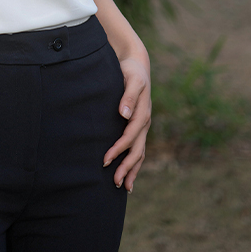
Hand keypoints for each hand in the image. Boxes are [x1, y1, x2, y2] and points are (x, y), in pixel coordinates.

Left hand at [103, 56, 150, 192]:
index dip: (118, 149)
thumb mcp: (131, 79)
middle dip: (127, 168)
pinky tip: (128, 174)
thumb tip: (125, 114)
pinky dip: (134, 163)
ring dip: (132, 170)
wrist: (137, 64)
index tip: (105, 160)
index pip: (130, 136)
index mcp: (143, 113)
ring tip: (124, 187)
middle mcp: (145, 122)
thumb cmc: (131, 71)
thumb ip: (129, 95)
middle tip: (115, 183)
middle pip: (137, 150)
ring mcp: (143, 125)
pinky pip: (138, 148)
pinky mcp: (139, 126)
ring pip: (139, 152)